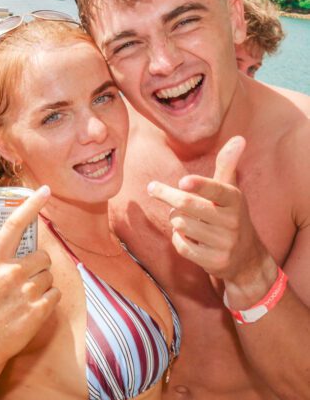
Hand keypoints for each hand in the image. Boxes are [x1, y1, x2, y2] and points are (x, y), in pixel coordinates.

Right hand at [0, 185, 60, 375]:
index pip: (14, 224)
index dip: (31, 204)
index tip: (45, 190)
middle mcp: (11, 273)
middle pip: (42, 256)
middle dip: (38, 265)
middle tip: (26, 278)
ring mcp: (26, 293)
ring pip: (49, 276)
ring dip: (42, 283)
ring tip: (25, 298)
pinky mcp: (38, 312)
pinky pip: (54, 295)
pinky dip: (47, 301)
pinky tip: (31, 310)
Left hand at [147, 137, 272, 289]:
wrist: (246, 258)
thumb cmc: (229, 216)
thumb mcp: (230, 191)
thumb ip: (228, 165)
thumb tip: (239, 138)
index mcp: (234, 200)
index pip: (216, 190)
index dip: (200, 186)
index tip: (182, 181)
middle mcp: (232, 221)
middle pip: (187, 205)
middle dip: (166, 195)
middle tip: (152, 188)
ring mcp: (225, 243)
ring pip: (180, 224)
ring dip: (176, 220)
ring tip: (187, 220)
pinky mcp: (215, 262)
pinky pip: (181, 245)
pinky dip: (178, 239)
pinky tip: (189, 238)